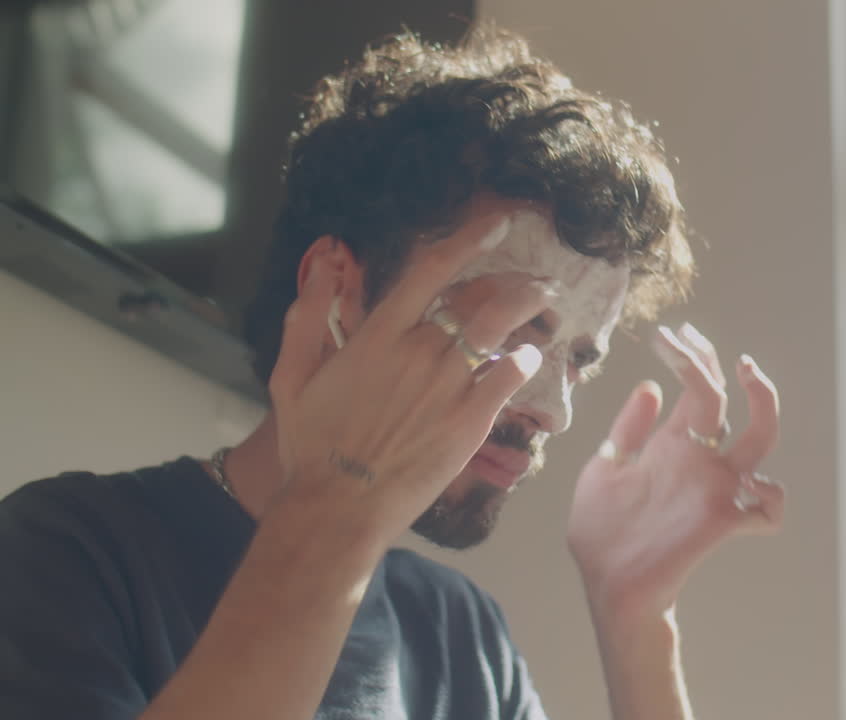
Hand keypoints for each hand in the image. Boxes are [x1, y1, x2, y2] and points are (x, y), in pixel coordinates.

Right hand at [265, 212, 552, 550]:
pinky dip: (523, 360)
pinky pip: (508, 377)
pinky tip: (529, 355)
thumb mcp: (292, 376)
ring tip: (548, 301)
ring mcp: (448, 386)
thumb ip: (307, 318)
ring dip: (529, 308)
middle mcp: (419, 351)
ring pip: (499, 330)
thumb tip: (321, 268)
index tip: (496, 226)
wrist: (339, 506)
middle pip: (477, 298)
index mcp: (378, 335)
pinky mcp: (470, 421)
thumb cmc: (312, 445)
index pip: (431, 271)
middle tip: (538, 278)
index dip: (468, 241)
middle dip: (514, 281)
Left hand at [567, 323, 782, 619]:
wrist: (604, 584)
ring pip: (762, 435)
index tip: (669, 333)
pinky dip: (769, 496)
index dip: (691, 357)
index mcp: (672, 445)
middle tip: (690, 340)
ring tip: (745, 373)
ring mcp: (714, 487)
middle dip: (712, 363)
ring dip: (762, 401)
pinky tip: (750, 485)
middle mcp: (698, 460)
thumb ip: (628, 429)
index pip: (695, 390)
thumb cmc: (602, 533)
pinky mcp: (720, 519)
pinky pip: (767, 506)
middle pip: (725, 399)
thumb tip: (649, 386)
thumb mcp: (604, 469)